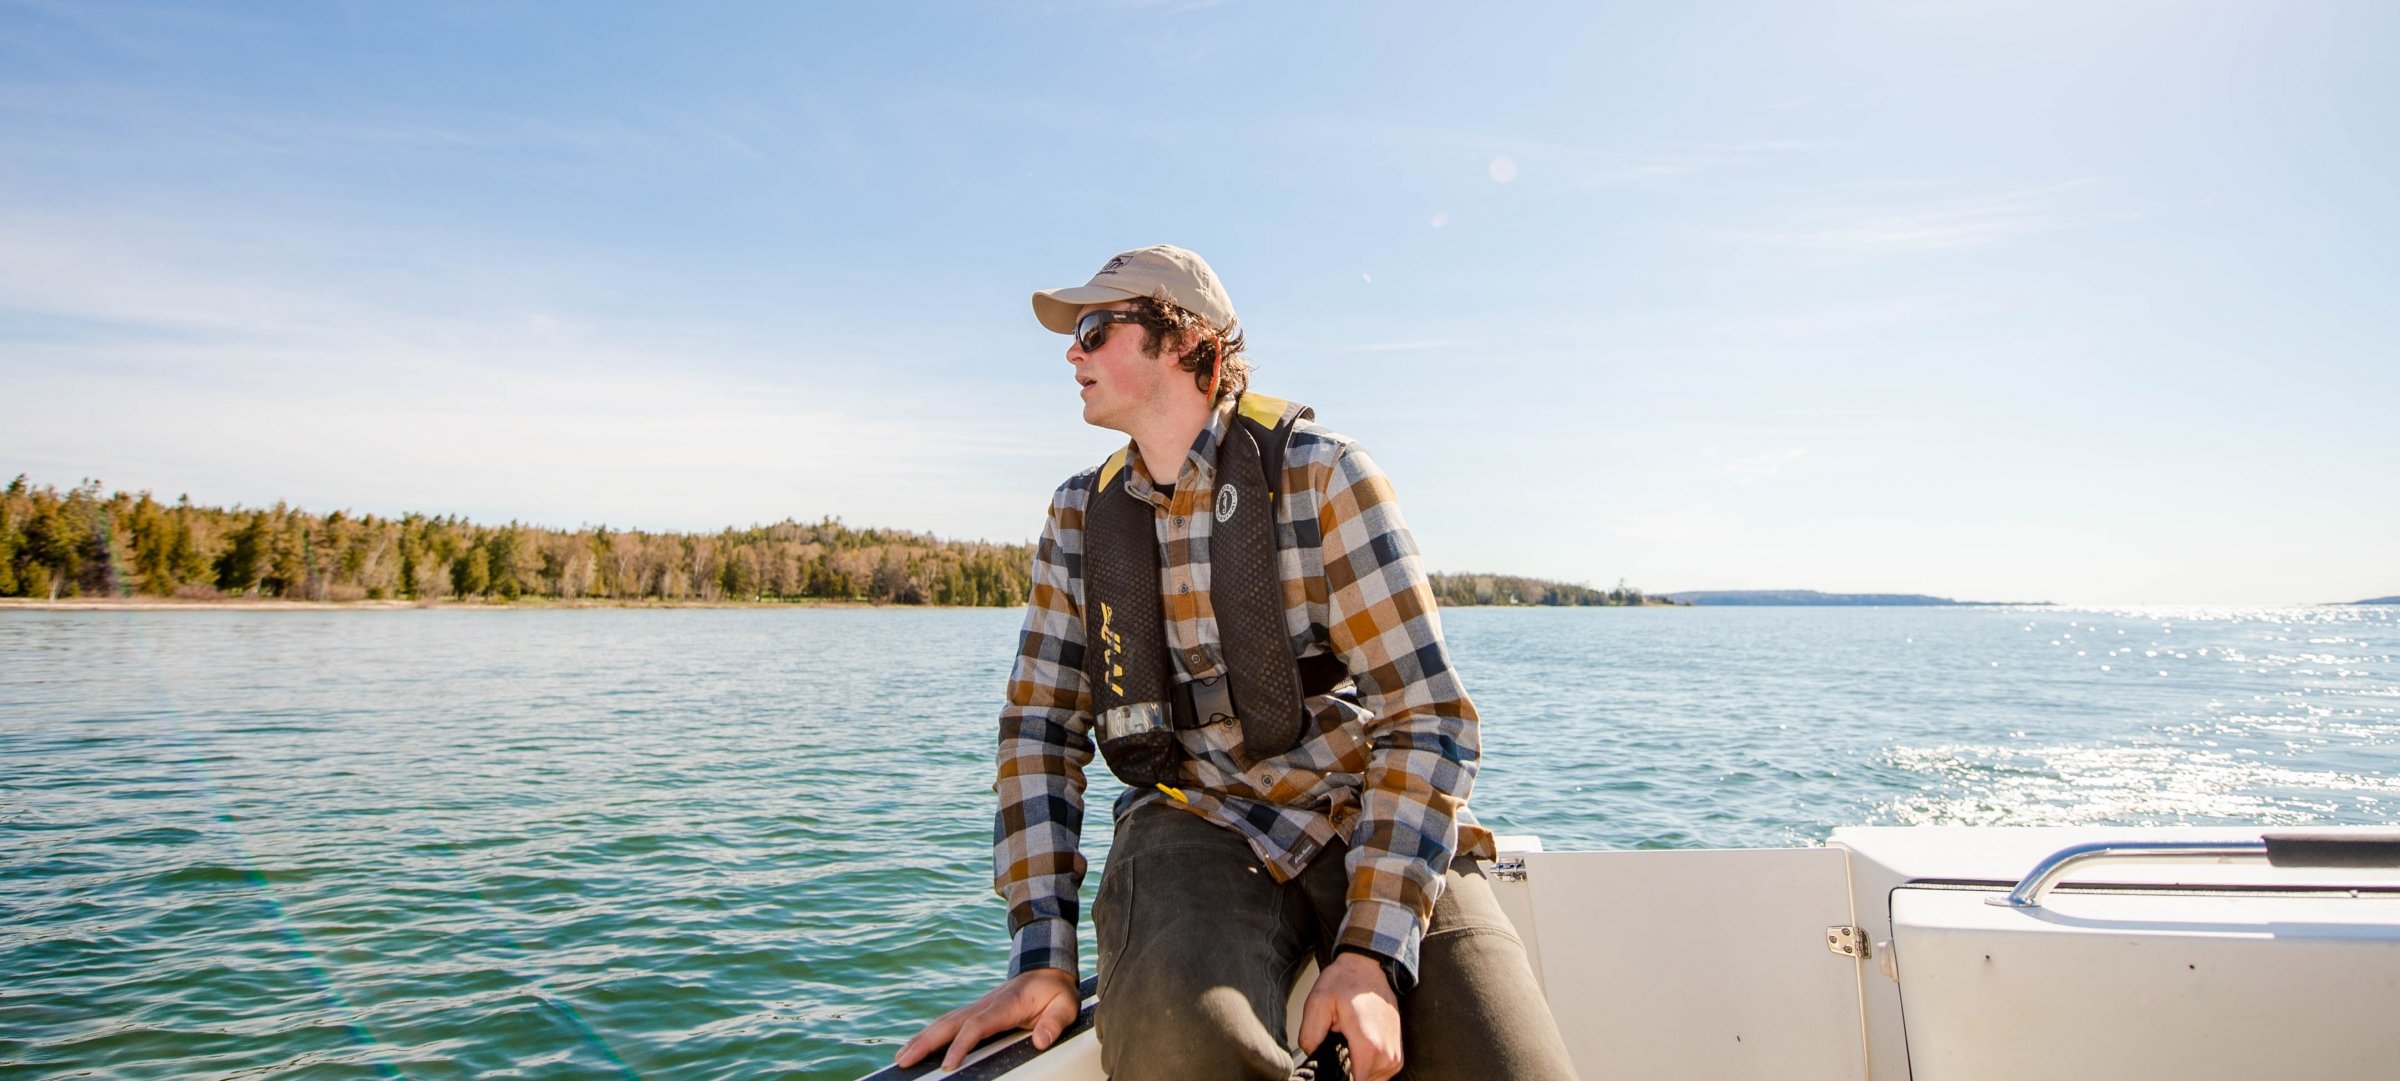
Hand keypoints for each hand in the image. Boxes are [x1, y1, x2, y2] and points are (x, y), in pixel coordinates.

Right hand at [895, 967, 1080, 1071]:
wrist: (1047, 967)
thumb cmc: (1055, 992)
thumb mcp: (1065, 1006)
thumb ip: (1054, 1023)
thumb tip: (1041, 1041)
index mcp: (1006, 1004)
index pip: (977, 1026)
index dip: (960, 1045)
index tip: (947, 1065)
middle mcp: (986, 1003)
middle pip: (950, 1022)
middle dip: (925, 1042)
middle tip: (904, 1060)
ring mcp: (978, 1005)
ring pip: (944, 1021)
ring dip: (921, 1038)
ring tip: (901, 1057)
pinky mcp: (974, 1010)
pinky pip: (948, 1022)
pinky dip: (928, 1034)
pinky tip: (914, 1046)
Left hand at [1297, 952, 1402, 1080]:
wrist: (1369, 968)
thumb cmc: (1346, 981)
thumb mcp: (1318, 1002)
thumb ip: (1310, 1035)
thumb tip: (1310, 1056)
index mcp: (1369, 1046)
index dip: (1336, 1074)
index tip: (1329, 1058)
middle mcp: (1387, 1056)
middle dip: (1344, 1069)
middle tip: (1336, 1044)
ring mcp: (1395, 1058)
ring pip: (1368, 1079)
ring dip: (1355, 1067)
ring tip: (1348, 1043)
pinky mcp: (1397, 1057)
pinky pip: (1377, 1074)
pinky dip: (1365, 1065)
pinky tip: (1357, 1046)